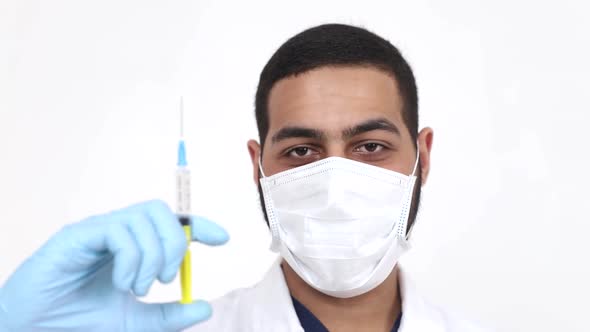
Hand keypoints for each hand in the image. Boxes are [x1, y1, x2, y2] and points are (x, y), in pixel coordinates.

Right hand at [0, 200, 228, 331]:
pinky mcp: (77, 235)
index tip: (223, 239)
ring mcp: (97, 230)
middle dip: (176, 243)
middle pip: (161, 211)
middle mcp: (116, 232)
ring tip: (140, 287)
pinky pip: (118, 230)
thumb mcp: (134, 324)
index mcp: (132, 246)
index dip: (199, 225)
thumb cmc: (80, 323)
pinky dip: (131, 258)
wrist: (33, 331)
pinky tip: (122, 283)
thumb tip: (205, 306)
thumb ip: (169, 316)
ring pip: (143, 216)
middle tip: (167, 279)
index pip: (171, 223)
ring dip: (154, 255)